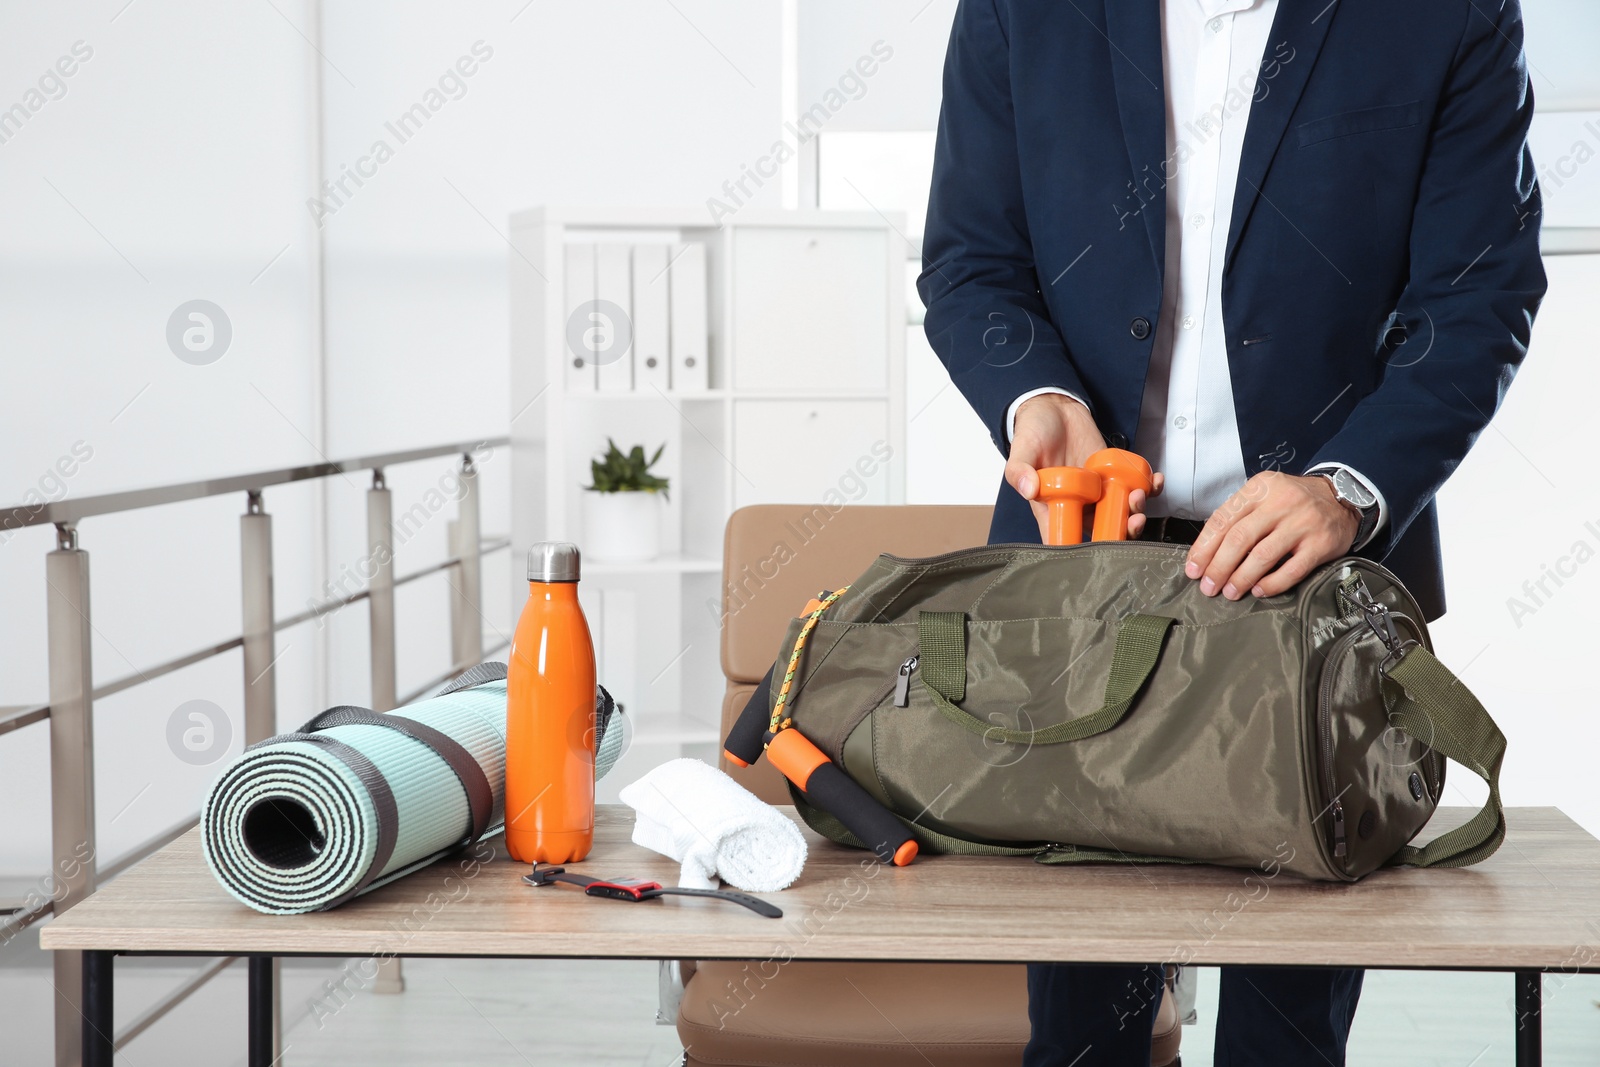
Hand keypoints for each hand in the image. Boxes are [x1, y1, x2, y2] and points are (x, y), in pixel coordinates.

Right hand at [1005, 394, 1163, 539]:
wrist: (1054, 408)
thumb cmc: (1033, 431)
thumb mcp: (1021, 450)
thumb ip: (1020, 471)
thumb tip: (1029, 489)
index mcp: (1051, 506)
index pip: (1066, 538)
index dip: (1084, 549)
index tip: (1100, 544)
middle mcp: (1077, 503)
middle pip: (1102, 530)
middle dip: (1122, 531)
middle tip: (1131, 519)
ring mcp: (1098, 489)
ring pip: (1122, 512)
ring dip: (1136, 510)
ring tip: (1139, 495)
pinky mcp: (1113, 473)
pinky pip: (1134, 486)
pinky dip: (1150, 487)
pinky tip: (1154, 481)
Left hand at [1185, 472, 1359, 599]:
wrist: (1343, 496)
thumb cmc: (1293, 501)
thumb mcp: (1264, 494)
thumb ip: (1238, 516)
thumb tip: (1207, 552)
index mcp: (1259, 488)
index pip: (1223, 519)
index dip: (1204, 548)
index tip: (1193, 569)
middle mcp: (1280, 503)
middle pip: (1239, 539)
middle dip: (1219, 567)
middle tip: (1208, 587)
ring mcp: (1302, 523)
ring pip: (1263, 556)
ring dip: (1241, 578)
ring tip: (1229, 592)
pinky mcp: (1321, 544)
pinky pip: (1291, 570)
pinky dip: (1272, 584)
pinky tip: (1258, 591)